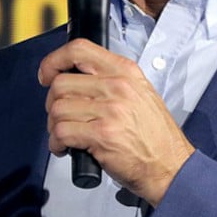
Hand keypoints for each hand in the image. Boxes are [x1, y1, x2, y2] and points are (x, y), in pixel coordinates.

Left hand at [38, 39, 193, 205]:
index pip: (78, 49)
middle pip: (61, 84)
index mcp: (125, 70)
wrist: (170, 166)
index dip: (54, 60)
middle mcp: (117, 86)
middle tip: (61, 117)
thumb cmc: (153, 135)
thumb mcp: (139, 93)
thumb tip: (73, 77)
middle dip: (53, 103)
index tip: (46, 74)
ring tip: (65, 136)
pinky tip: (66, 148)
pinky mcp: (102, 134)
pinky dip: (57, 143)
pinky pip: (62, 132)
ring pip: (57, 109)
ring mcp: (110, 110)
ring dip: (54, 126)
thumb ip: (110, 80)